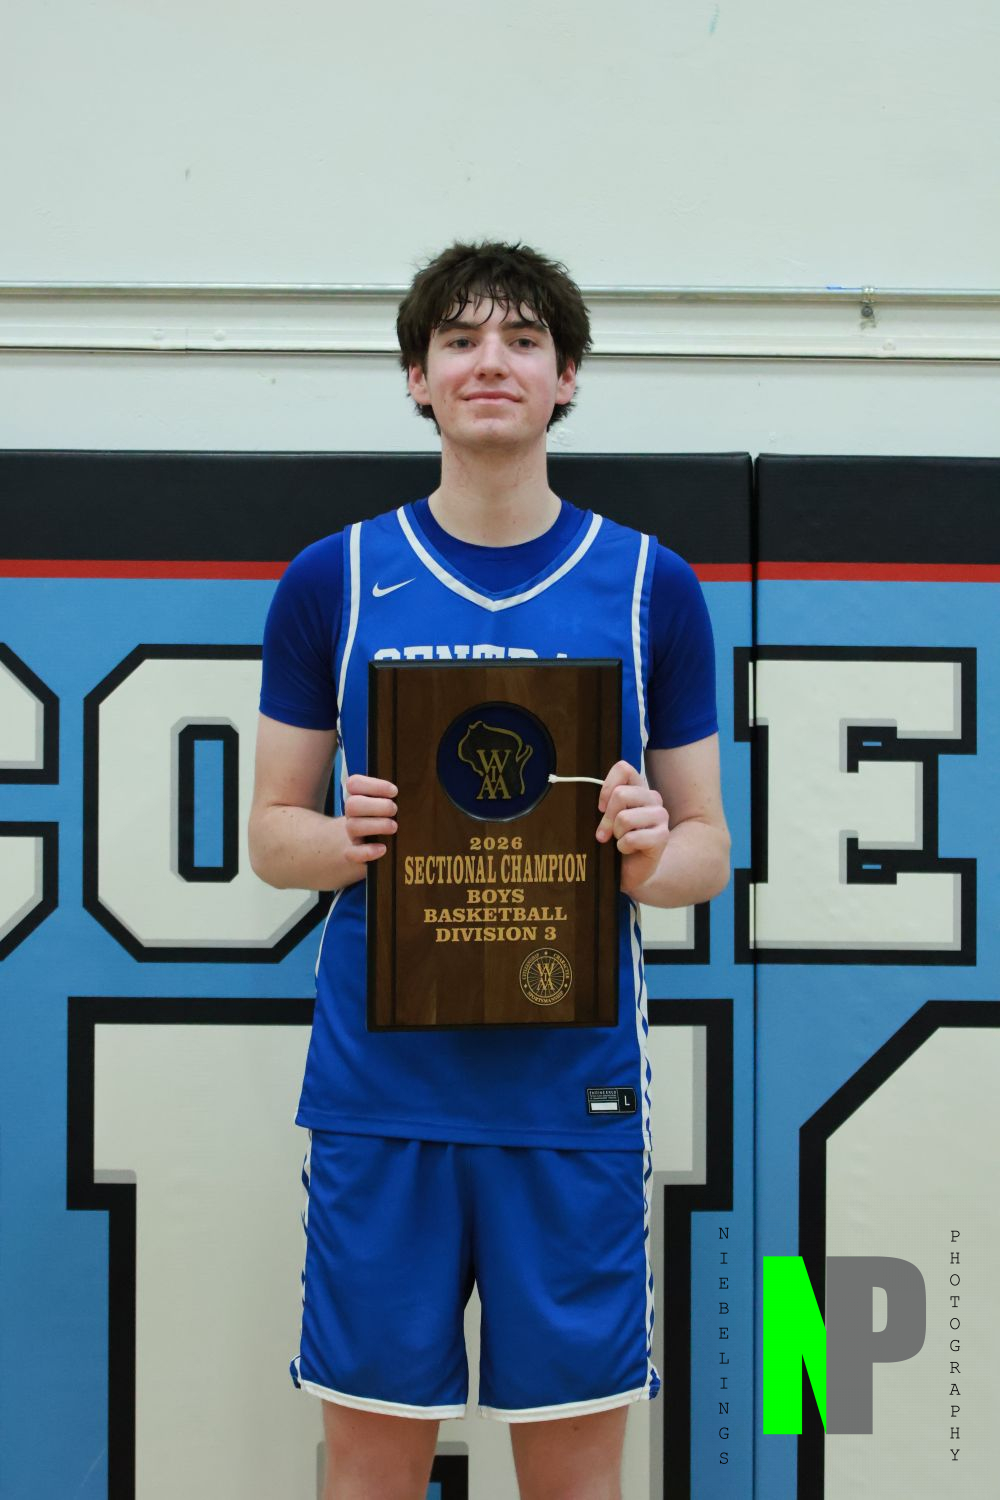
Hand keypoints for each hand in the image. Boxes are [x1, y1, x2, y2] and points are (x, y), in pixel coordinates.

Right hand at [342, 773, 397, 865]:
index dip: (373, 785)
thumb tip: (414, 791)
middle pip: (352, 805)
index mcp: (358, 798)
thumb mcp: (384, 805)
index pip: (354, 784)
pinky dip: (367, 851)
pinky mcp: (352, 854)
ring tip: (394, 827)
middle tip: (395, 810)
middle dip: (376, 806)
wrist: (361, 846)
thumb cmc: (381, 820)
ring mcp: (351, 834)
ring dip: (376, 825)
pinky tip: (383, 849)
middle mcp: (351, 815)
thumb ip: (392, 797)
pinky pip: (352, 853)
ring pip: (353, 826)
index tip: (394, 792)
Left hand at [596, 760, 669, 896]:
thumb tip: (597, 803)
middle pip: (621, 794)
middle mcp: (652, 798)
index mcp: (638, 788)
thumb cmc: (617, 841)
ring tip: (620, 841)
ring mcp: (661, 816)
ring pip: (625, 818)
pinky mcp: (662, 836)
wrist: (633, 870)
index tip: (600, 807)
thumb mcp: (608, 818)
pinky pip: (632, 838)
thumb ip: (606, 803)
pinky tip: (629, 850)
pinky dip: (623, 848)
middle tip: (604, 834)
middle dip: (606, 818)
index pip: (624, 769)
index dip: (607, 786)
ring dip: (616, 834)